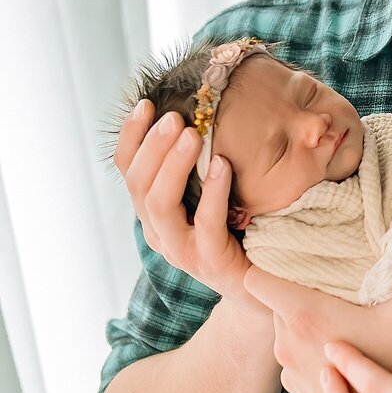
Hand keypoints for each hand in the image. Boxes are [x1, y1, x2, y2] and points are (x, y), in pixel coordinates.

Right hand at [114, 98, 251, 307]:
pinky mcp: (210, 262)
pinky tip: (223, 165)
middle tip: (173, 117)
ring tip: (191, 135)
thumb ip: (198, 167)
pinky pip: (206, 224)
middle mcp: (159, 232)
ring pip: (160, 204)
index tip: (145, 105)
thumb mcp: (210, 196)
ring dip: (173, 165)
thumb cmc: (237, 233)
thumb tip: (200, 114)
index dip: (131, 138)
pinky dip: (213, 192)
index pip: (128, 171)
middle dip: (153, 146)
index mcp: (153, 213)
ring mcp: (181, 250)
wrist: (261, 287)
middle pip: (139, 185)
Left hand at [243, 217, 391, 392]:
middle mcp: (286, 343)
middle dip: (295, 290)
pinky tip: (340, 349)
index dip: (266, 264)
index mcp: (304, 316)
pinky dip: (310, 349)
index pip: (255, 278)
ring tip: (337, 317)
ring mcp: (289, 370)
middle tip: (327, 282)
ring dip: (303, 322)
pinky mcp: (297, 391)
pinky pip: (293, 356)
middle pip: (273, 301)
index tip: (287, 253)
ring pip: (283, 329)